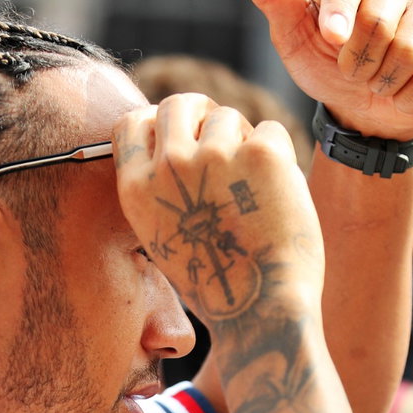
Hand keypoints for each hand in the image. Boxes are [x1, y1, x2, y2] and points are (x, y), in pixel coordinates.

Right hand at [112, 94, 323, 328]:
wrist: (263, 309)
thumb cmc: (220, 282)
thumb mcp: (165, 237)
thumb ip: (162, 189)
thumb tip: (179, 143)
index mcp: (136, 189)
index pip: (133, 122)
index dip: (159, 121)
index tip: (183, 134)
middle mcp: (169, 166)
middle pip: (179, 103)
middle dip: (204, 114)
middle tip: (228, 138)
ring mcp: (215, 156)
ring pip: (229, 116)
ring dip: (245, 142)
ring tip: (255, 191)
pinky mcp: (261, 154)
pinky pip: (271, 131)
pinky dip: (280, 157)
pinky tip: (279, 196)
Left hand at [221, 0, 412, 140]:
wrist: (366, 111)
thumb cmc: (327, 67)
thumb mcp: (292, 35)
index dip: (338, 16)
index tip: (332, 41)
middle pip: (380, 19)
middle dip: (358, 62)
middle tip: (352, 71)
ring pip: (410, 47)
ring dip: (384, 80)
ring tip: (377, 81)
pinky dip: (412, 95)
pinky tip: (404, 91)